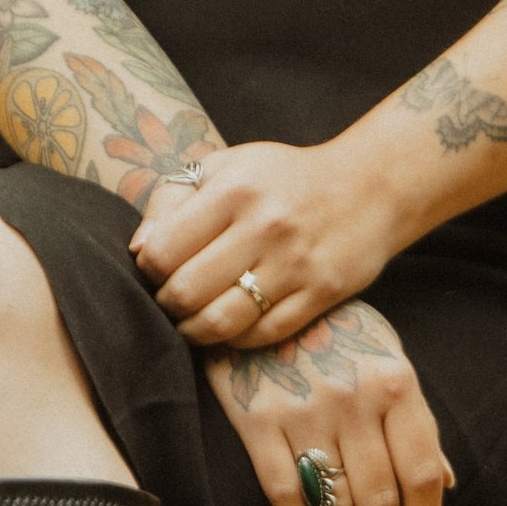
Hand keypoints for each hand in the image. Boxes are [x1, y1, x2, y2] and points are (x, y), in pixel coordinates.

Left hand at [129, 138, 402, 351]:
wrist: (370, 186)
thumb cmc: (284, 178)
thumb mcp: (228, 166)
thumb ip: (174, 199)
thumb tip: (136, 250)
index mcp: (234, 189)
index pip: (160, 251)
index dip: (148, 269)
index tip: (157, 269)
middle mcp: (264, 226)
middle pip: (185, 293)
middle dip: (167, 305)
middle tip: (172, 301)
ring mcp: (295, 264)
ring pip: (220, 324)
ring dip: (194, 331)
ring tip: (193, 322)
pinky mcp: (321, 294)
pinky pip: (262, 336)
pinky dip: (236, 339)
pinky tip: (231, 325)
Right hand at [205, 299, 453, 505]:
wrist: (263, 293)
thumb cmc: (339, 331)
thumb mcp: (388, 358)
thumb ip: (415, 421)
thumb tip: (446, 484)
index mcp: (397, 383)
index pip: (421, 474)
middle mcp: (355, 398)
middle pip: (379, 499)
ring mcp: (305, 409)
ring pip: (335, 503)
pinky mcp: (258, 419)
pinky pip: (285, 491)